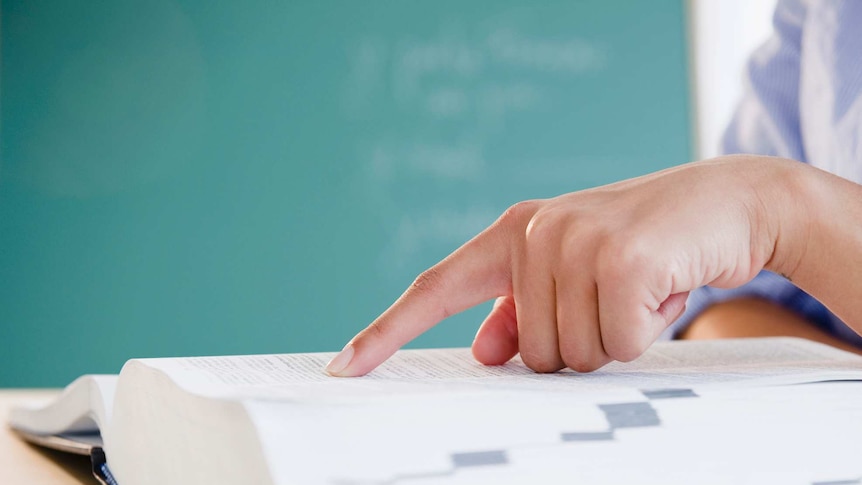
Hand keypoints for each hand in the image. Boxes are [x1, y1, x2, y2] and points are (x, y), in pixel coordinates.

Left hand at [326, 155, 803, 375]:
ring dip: (615, 339)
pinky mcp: (618, 258)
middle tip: (619, 298)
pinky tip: (663, 288)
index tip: (344, 366)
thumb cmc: (643, 247)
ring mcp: (573, 241)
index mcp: (513, 233)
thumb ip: (522, 310)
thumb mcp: (573, 276)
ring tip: (640, 289)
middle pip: (532, 353)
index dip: (387, 331)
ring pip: (572, 355)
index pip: (436, 287)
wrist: (726, 204)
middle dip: (582, 344)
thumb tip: (483, 352)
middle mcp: (534, 232)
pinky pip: (618, 345)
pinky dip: (646, 332)